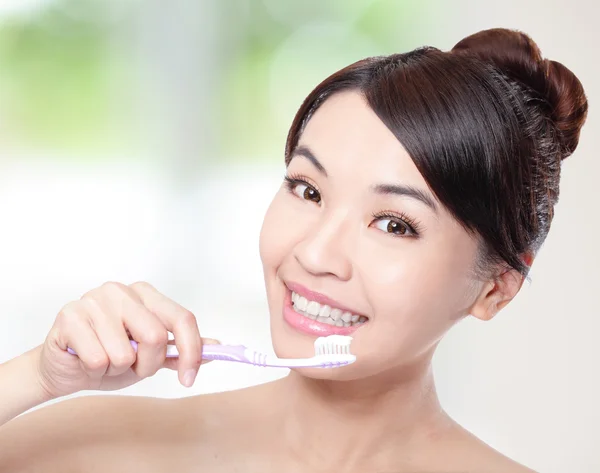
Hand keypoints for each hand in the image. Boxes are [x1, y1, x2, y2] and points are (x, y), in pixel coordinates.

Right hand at [34, 281, 212, 399]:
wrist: (64, 369)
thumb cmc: (109, 357)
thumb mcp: (150, 355)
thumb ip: (181, 349)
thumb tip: (217, 346)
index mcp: (146, 294)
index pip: (182, 318)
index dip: (192, 351)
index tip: (189, 378)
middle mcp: (121, 290)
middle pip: (156, 337)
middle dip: (147, 365)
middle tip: (131, 366)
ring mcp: (94, 299)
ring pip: (125, 353)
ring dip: (116, 369)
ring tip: (104, 361)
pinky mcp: (70, 315)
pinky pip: (98, 359)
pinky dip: (94, 370)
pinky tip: (85, 360)